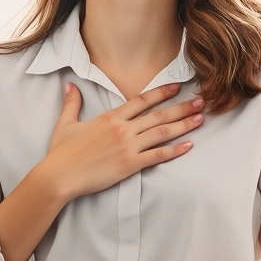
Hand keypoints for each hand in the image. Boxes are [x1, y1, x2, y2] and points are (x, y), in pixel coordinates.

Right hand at [39, 82, 204, 201]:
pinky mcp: (130, 165)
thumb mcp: (65, 123)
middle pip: (158, 115)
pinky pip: (157, 156)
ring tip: (200, 119)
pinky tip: (189, 146)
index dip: (161, 92)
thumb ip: (72, 102)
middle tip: (201, 101)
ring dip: (184, 125)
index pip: (141, 101)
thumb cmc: (61, 152)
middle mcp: (123, 129)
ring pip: (162, 133)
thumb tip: (70, 85)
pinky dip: (175, 150)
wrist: (59, 175)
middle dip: (182, 107)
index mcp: (110, 117)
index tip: (177, 87)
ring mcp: (128, 147)